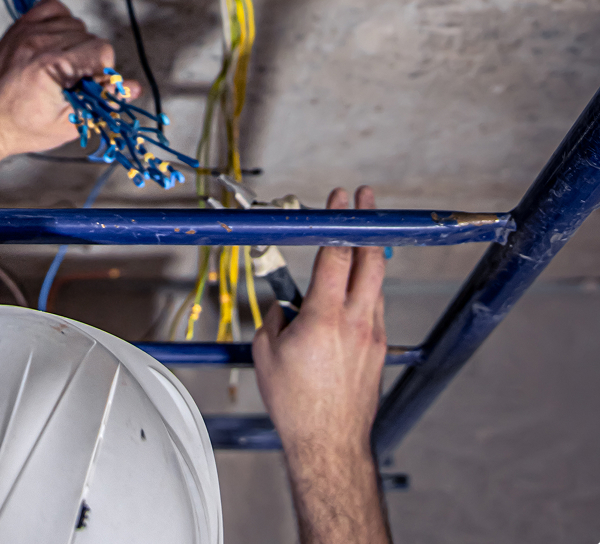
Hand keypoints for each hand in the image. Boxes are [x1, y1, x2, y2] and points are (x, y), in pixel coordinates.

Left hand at [0, 0, 138, 160]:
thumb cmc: (21, 128)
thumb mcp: (68, 124)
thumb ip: (103, 103)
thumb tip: (134, 88)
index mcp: (51, 65)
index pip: (102, 49)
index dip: (102, 72)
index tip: (88, 89)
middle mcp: (38, 42)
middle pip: (90, 37)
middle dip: (89, 62)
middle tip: (71, 85)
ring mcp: (26, 31)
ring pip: (75, 23)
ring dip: (75, 44)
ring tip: (60, 69)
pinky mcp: (18, 27)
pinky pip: (53, 7)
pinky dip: (60, 21)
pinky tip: (55, 44)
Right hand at [252, 186, 390, 543]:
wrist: (329, 443)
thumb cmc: (296, 403)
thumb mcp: (266, 353)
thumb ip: (274, 319)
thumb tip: (282, 308)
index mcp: (324, 317)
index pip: (336, 255)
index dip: (338, 222)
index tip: (340, 200)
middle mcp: (355, 321)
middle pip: (371, 260)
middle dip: (368, 223)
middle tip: (365, 201)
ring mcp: (372, 335)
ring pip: (376, 282)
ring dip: (369, 254)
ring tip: (360, 236)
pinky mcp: (378, 349)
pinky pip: (375, 306)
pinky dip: (367, 288)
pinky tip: (356, 286)